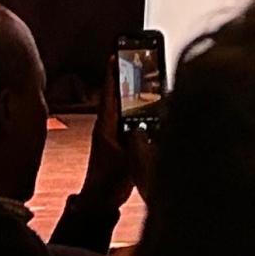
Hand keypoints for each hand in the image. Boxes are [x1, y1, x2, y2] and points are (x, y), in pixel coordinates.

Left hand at [78, 56, 145, 208]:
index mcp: (106, 125)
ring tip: (146, 75)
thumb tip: (145, 125)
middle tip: (135, 57)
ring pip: (126, 106)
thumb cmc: (108, 181)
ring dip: (134, 91)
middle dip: (126, 76)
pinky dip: (140, 109)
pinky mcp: (123, 142)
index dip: (112, 73)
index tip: (115, 54)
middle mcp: (109, 125)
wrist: (101, 201)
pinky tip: (153, 105)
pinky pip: (132, 119)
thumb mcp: (124, 159)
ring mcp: (115, 133)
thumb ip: (135, 143)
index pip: (110, 93)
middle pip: (119, 95)